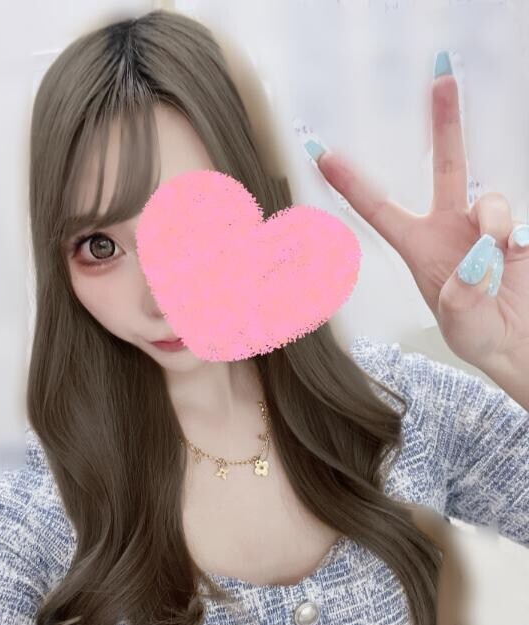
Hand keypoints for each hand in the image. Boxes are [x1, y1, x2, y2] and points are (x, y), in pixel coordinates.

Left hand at [314, 56, 528, 373]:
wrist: (518, 342)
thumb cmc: (478, 335)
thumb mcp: (458, 323)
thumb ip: (462, 294)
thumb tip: (478, 256)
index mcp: (419, 248)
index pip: (379, 208)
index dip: (351, 182)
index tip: (323, 152)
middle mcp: (449, 228)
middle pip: (446, 165)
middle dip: (445, 120)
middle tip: (440, 74)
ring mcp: (484, 227)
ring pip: (487, 197)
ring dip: (490, 225)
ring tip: (491, 265)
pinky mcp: (516, 230)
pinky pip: (512, 216)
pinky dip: (510, 235)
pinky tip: (512, 257)